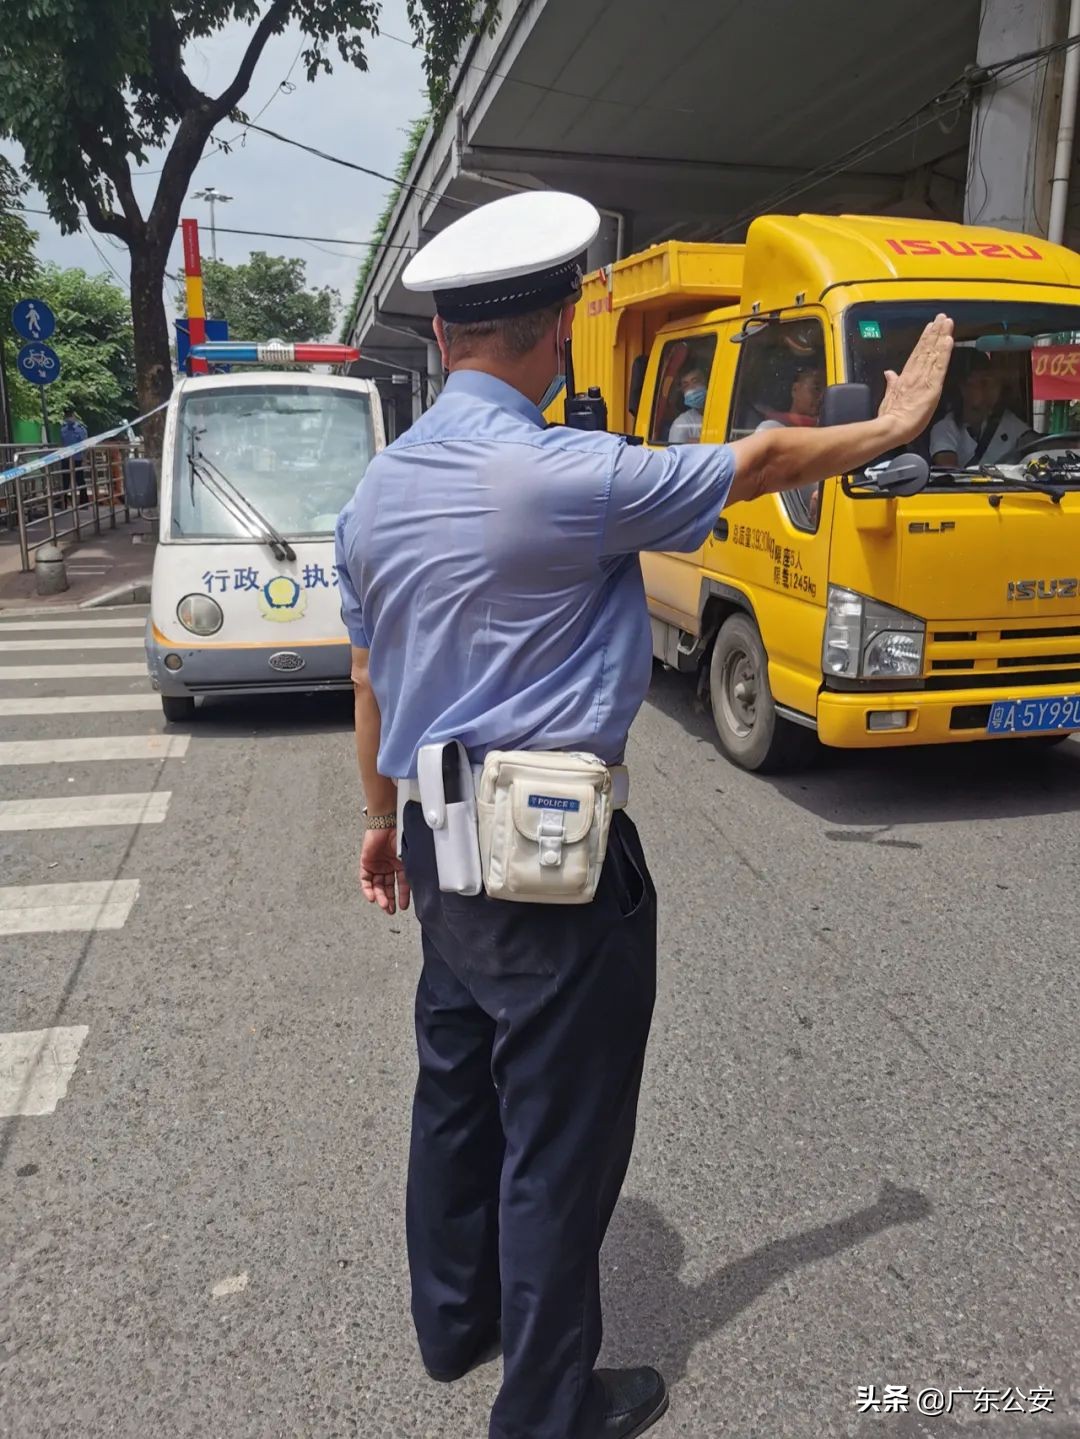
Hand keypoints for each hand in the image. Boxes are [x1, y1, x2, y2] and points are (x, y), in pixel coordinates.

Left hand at [360, 828, 410, 914]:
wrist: (386, 823)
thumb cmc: (401, 834)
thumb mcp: (410, 855)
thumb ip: (414, 869)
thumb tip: (422, 884)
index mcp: (401, 863)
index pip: (402, 883)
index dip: (403, 896)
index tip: (404, 906)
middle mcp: (389, 865)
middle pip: (388, 886)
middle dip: (390, 899)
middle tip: (391, 910)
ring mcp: (377, 864)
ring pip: (378, 885)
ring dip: (380, 896)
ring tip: (384, 905)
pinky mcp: (366, 862)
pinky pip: (365, 879)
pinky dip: (368, 889)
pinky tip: (371, 897)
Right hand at [876, 314, 953, 444]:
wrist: (892, 426)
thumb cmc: (891, 416)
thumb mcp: (889, 397)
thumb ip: (891, 383)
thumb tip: (888, 372)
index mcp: (906, 377)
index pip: (917, 354)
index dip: (925, 340)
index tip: (930, 327)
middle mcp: (915, 374)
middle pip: (926, 349)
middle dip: (935, 332)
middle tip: (942, 317)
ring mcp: (924, 378)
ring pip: (933, 353)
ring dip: (941, 336)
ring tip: (946, 322)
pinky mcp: (932, 385)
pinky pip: (940, 365)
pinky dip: (944, 352)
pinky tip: (948, 340)